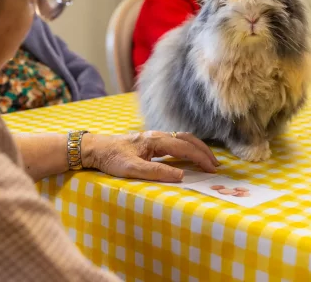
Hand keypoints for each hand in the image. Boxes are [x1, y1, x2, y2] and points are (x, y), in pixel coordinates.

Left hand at [81, 131, 219, 181]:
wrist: (95, 148)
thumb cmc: (111, 158)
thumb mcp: (132, 169)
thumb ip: (156, 172)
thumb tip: (181, 176)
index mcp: (155, 140)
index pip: (184, 148)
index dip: (200, 158)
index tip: (212, 170)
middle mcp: (157, 135)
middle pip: (187, 139)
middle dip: (203, 151)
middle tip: (215, 165)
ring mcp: (153, 137)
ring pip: (181, 138)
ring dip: (196, 148)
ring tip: (206, 160)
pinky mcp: (150, 141)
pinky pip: (174, 141)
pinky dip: (187, 147)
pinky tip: (188, 156)